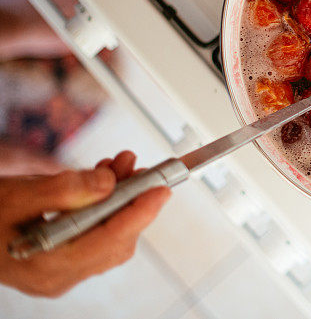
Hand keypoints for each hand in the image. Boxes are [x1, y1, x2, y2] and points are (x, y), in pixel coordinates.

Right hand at [0, 151, 169, 296]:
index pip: (109, 240)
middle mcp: (58, 276)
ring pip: (108, 235)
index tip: (161, 189)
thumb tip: (109, 183)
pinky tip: (103, 181)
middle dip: (132, 200)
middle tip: (136, 166)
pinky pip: (96, 234)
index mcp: (47, 265)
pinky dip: (104, 207)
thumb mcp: (18, 196)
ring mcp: (60, 272)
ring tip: (120, 165)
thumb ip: (64, 190)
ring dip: (120, 199)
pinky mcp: (62, 261)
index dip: (140, 213)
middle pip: (116, 240)